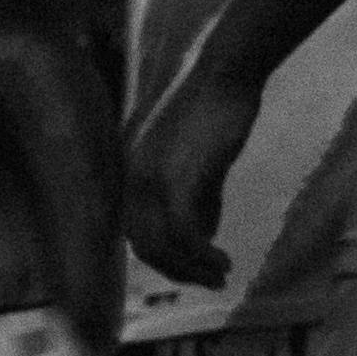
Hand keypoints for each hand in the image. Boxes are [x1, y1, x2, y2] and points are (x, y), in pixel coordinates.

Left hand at [124, 66, 265, 292]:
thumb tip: (203, 236)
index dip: (163, 258)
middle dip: (178, 271)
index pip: (136, 232)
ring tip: (221, 275)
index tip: (192, 270)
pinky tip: (223, 259)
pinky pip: (185, 232)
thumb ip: (198, 198)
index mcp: (131, 174)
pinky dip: (203, 254)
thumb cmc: (216, 109)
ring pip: (163, 244)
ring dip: (192, 268)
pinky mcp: (179, 180)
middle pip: (145, 245)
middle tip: (210, 281)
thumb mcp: (200, 161)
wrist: (225, 74)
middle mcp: (132, 180)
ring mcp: (152, 180)